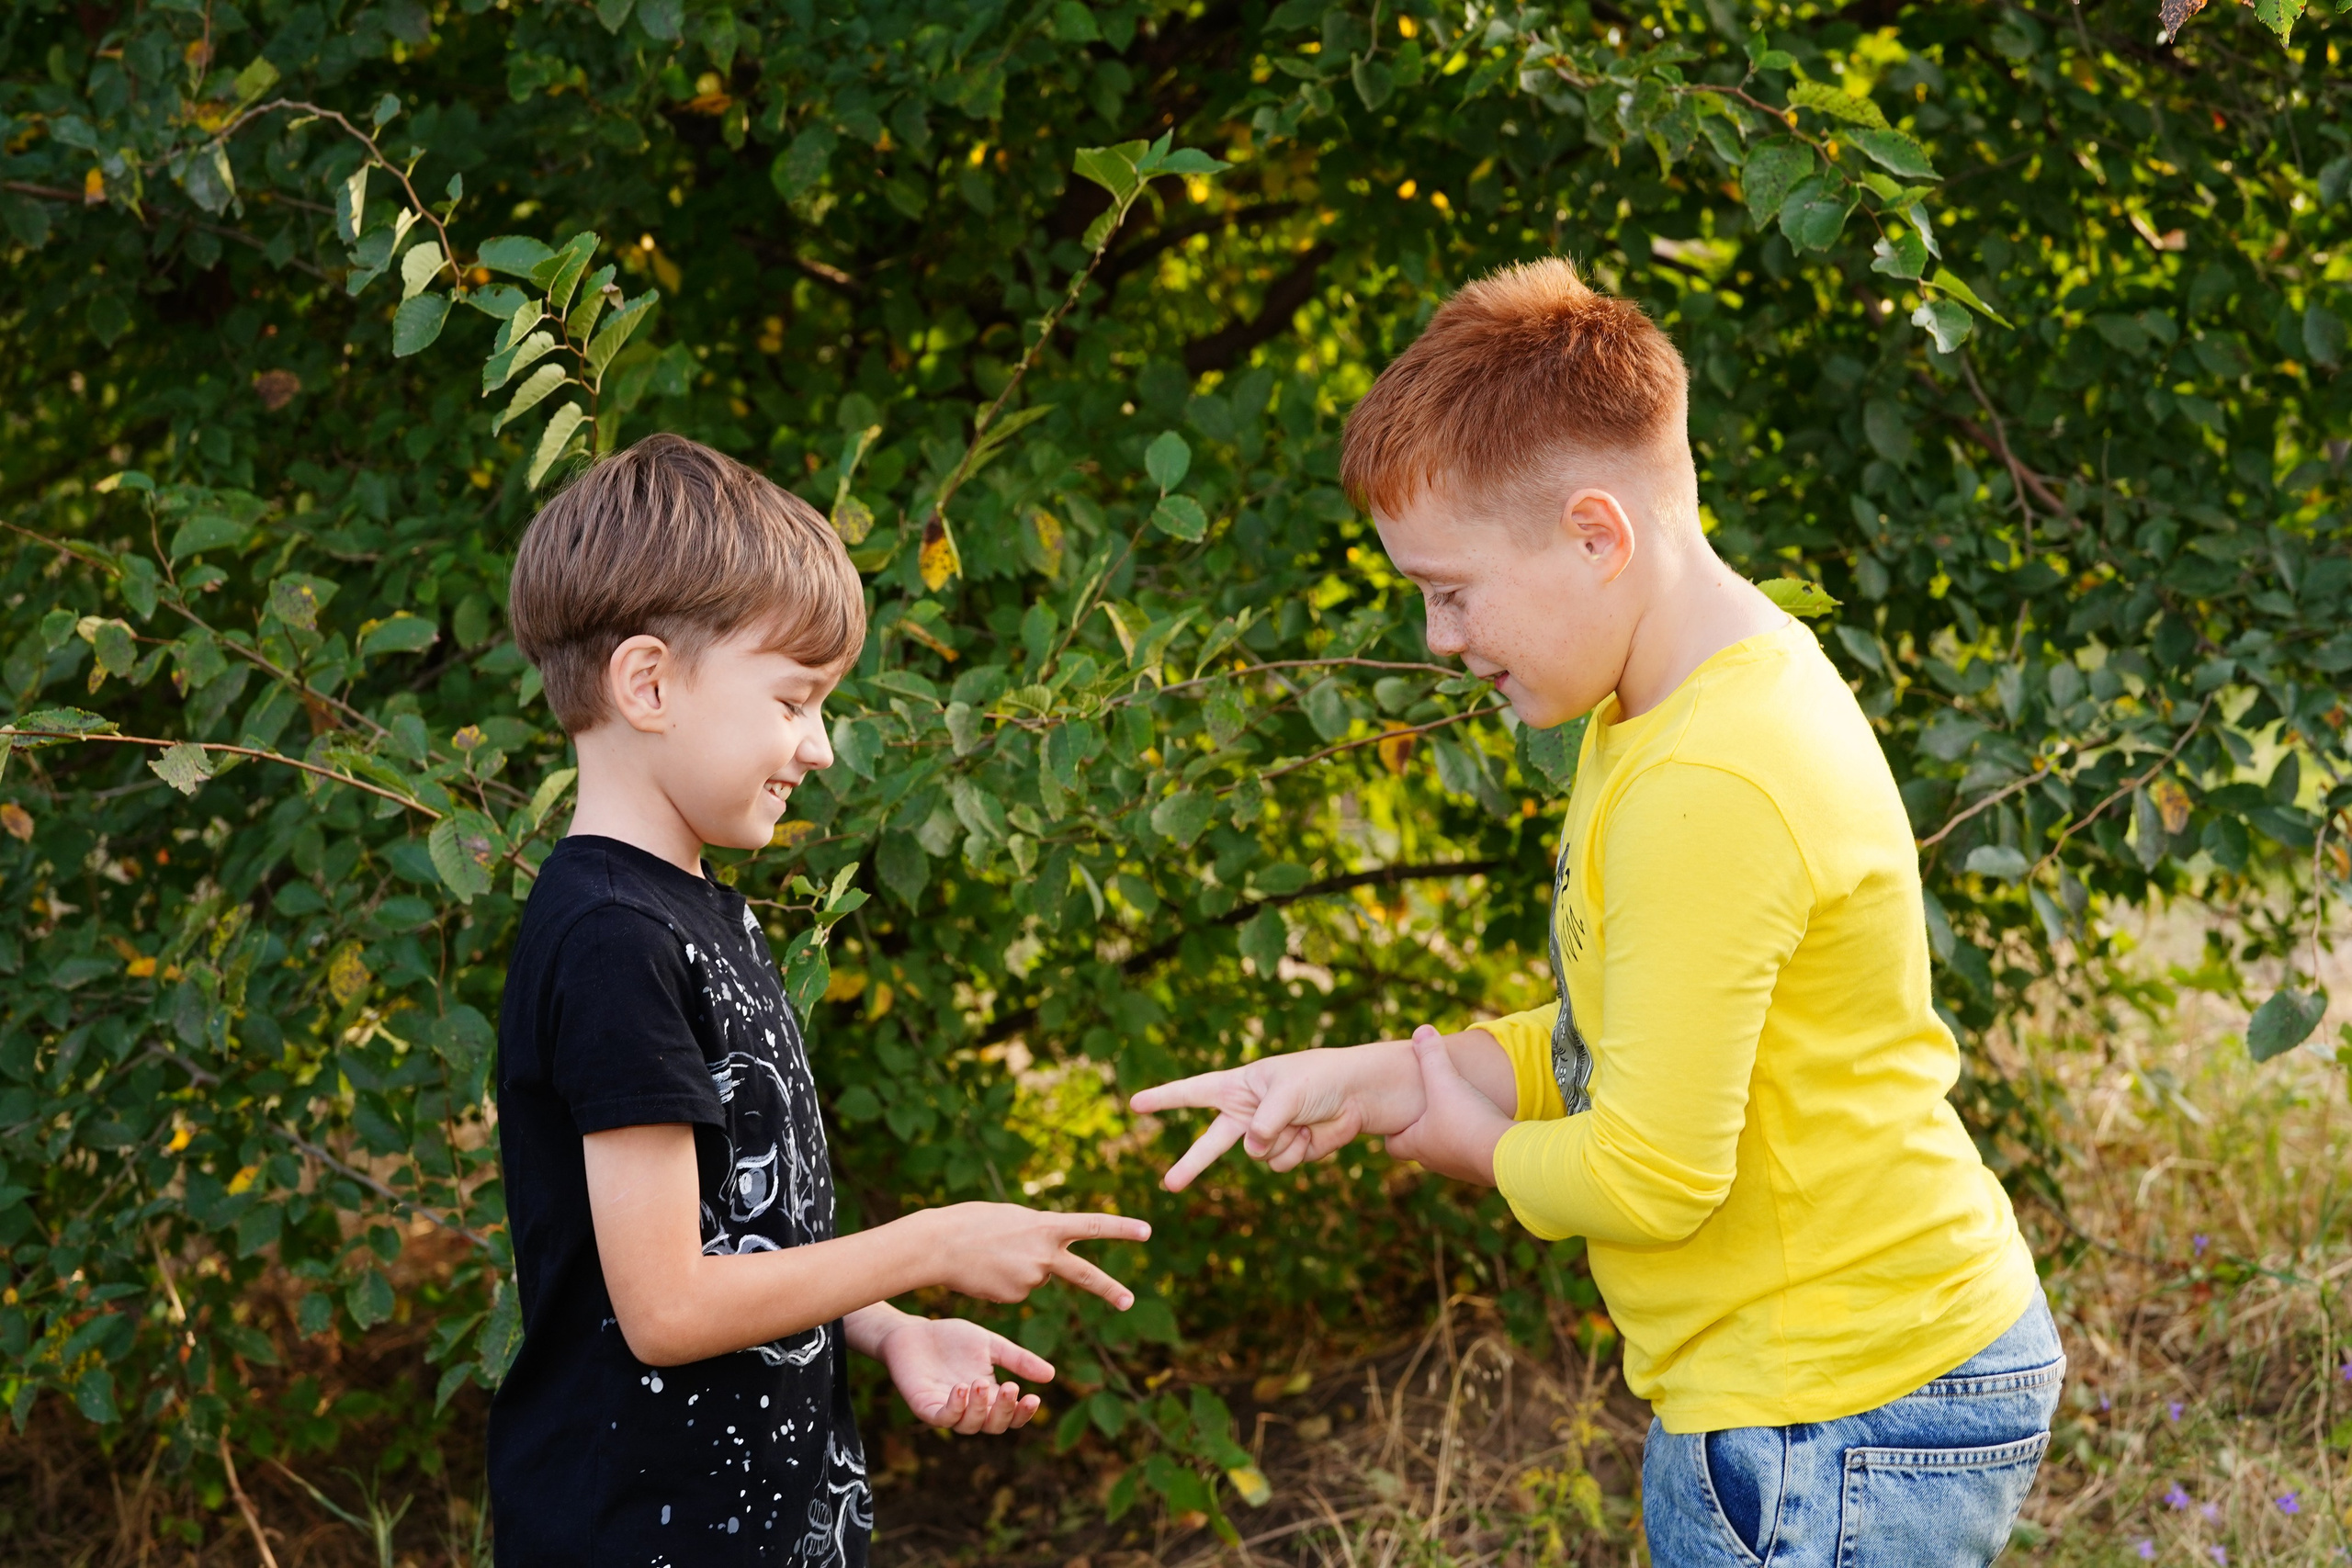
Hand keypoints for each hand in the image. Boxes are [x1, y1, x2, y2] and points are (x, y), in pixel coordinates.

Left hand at [873, 1313, 1051, 1433]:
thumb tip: (1051, 1375)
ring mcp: (947, 1410)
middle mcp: (970, 1408)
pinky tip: (961, 1388)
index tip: (1034, 1398)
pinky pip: (942, 1418)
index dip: (1023, 1413)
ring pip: (969, 1426)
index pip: (1011, 1415)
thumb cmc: (951, 1339)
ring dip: (979, 1408)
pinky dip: (954, 1408)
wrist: (913, 1331)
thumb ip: (1018, 1360)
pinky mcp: (925, 1407)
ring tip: (981, 1382)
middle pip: (993, 1426)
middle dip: (1004, 1411)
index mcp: (989, 1396)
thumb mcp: (991, 1345)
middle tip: (1010, 1387)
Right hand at [925, 1204, 1150, 1308]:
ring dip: (1019, 1269)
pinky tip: (986, 1272)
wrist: (940, 1246)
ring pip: (1037, 1278)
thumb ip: (1037, 1232)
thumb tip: (1046, 1257)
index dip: (1121, 1228)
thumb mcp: (1013, 1217)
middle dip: (1109, 1289)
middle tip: (1129, 1301)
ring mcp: (1031, 1279)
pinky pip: (1017, 1291)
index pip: (1093, 1225)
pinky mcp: (1015, 1297)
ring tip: (991, 1256)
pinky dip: (1004, 1282)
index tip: (1147, 1230)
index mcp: (1046, 1226)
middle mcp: (1045, 1254)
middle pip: (1085, 1275)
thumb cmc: (971, 1222)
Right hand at [1128, 1042, 1424, 1190]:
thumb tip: (1255, 1149)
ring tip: (1302, 1123)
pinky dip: (1298, 1151)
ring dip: (1280, 1143)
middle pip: (1211, 1142)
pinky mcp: (1292, 1150)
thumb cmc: (1321, 1078)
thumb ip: (1264, 1122)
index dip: (1164, 1098)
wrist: (1363, 1093)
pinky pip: (1281, 1163)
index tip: (1135, 1104)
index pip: (1193, 1091)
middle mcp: (1250, 1111)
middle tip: (1169, 1185)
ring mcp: (1270, 1133)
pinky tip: (1314, 1133)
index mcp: (1241, 1085)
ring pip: (1257, 1156)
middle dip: (1191, 1165)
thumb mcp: (1286, 1092)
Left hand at [1384, 1026, 1513, 1185]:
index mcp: (1417, 1144)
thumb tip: (1420, 1030)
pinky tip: (1485, 1126)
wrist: (1506, 1153)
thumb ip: (1431, 1055)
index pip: (1393, 1145)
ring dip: (1451, 1137)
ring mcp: (1460, 1169)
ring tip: (1460, 1115)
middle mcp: (1435, 1161)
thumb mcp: (1444, 1079)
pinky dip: (1474, 1143)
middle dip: (1423, 1131)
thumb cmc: (1466, 1118)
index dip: (1393, 1130)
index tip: (1398, 1115)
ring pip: (1448, 1153)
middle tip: (1429, 1110)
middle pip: (1421, 1149)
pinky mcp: (1483, 1171)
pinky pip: (1473, 1156)